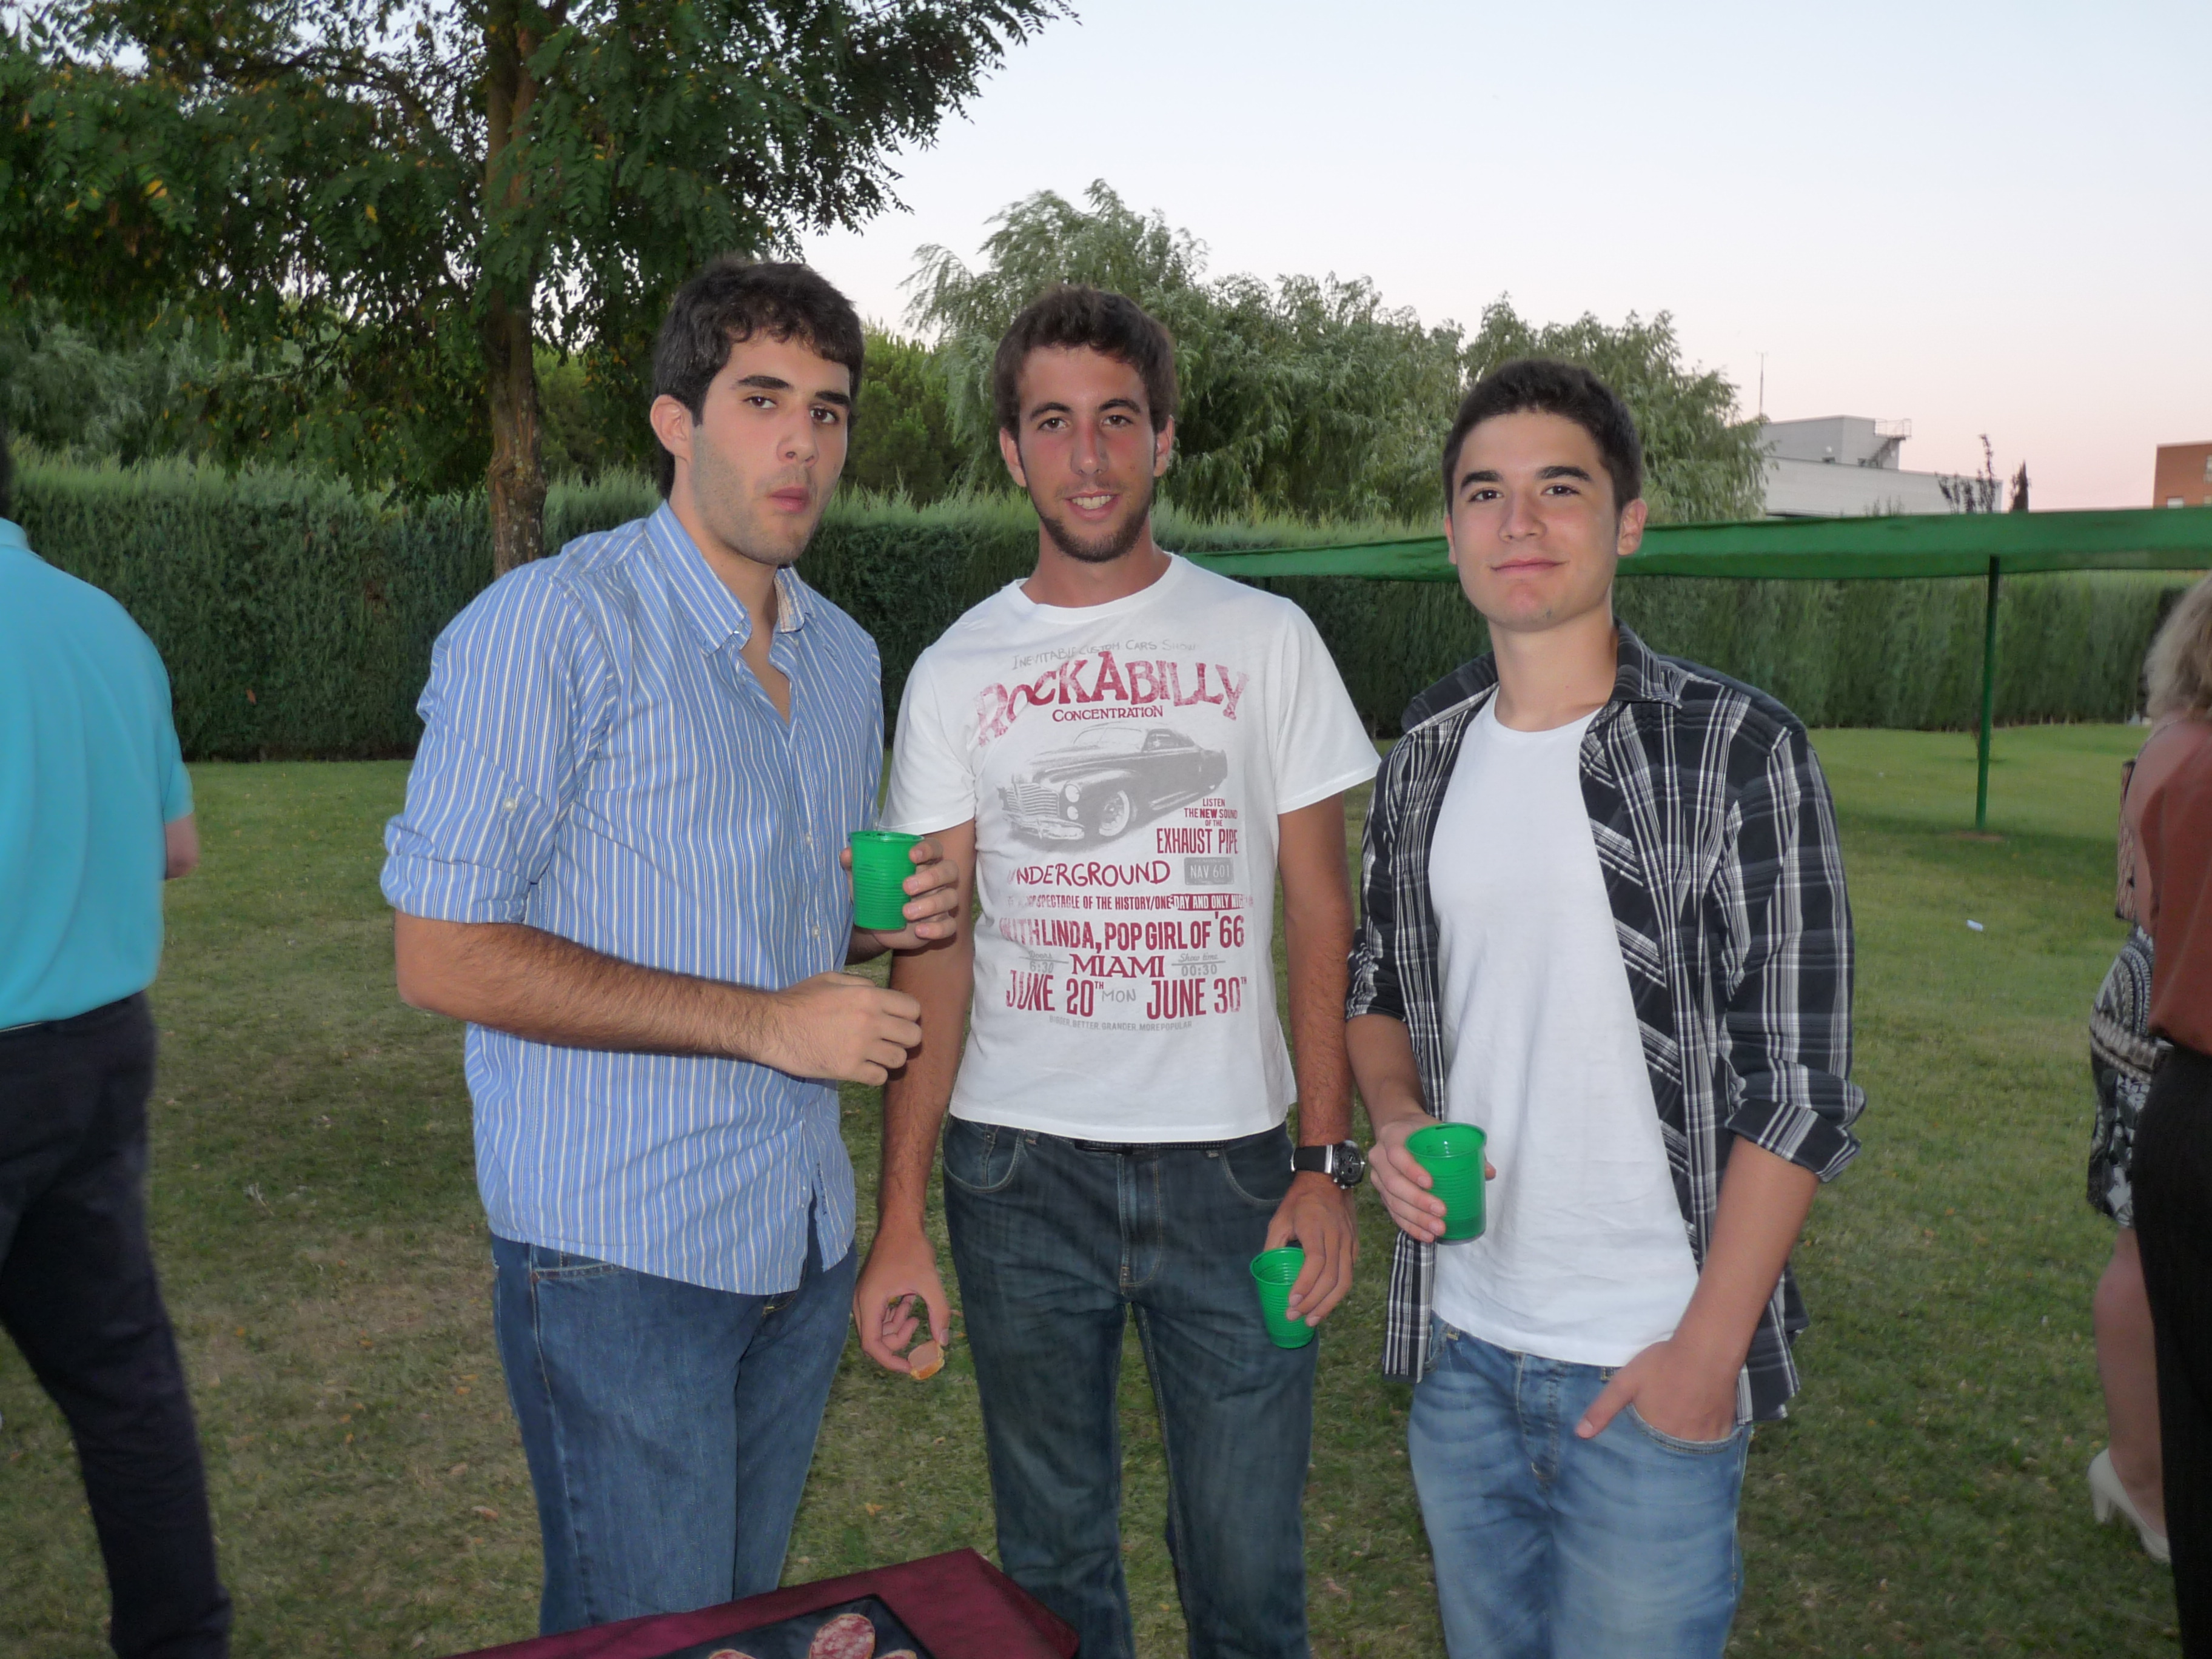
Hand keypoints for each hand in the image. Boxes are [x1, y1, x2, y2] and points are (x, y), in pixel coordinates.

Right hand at [751, 971, 921, 1084]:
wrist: (772, 1026)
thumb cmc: (798, 999)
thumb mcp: (831, 979)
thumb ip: (860, 984)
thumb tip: (880, 993)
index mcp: (868, 996)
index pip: (913, 1009)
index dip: (907, 1015)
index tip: (896, 1019)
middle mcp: (870, 1022)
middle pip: (913, 1036)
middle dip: (904, 1037)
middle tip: (890, 1039)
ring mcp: (860, 1048)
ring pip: (900, 1059)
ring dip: (890, 1057)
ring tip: (876, 1054)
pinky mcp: (848, 1070)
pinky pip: (880, 1078)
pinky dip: (875, 1074)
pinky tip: (863, 1067)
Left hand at [845, 836, 961, 950]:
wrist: (876, 925)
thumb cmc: (875, 893)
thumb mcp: (862, 879)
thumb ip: (854, 864)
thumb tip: (846, 853)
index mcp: (922, 862)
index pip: (935, 848)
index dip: (928, 849)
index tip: (911, 855)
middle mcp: (937, 880)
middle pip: (949, 870)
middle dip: (931, 877)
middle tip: (906, 887)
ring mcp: (942, 902)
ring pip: (950, 898)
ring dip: (930, 904)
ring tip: (905, 913)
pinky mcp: (940, 924)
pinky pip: (949, 926)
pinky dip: (937, 928)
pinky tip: (919, 930)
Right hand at [854, 1223, 951, 1372]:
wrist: (900, 1223)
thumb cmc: (913, 1249)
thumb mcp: (930, 1282)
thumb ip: (939, 1312)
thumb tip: (942, 1342)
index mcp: (869, 1301)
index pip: (872, 1345)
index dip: (890, 1360)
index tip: (910, 1366)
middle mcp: (860, 1302)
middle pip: (874, 1338)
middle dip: (897, 1340)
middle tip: (919, 1325)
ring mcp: (864, 1296)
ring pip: (877, 1328)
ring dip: (897, 1326)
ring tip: (915, 1307)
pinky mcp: (870, 1292)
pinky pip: (879, 1315)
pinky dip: (894, 1315)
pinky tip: (909, 1300)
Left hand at [1267, 1173, 1356, 1325]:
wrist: (1328, 1179)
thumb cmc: (1300, 1200)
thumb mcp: (1280, 1219)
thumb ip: (1273, 1246)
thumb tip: (1267, 1272)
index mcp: (1316, 1228)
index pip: (1315, 1262)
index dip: (1305, 1285)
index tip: (1292, 1302)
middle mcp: (1336, 1237)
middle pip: (1331, 1277)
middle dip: (1314, 1302)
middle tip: (1296, 1317)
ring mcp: (1349, 1242)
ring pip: (1345, 1280)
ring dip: (1328, 1304)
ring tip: (1312, 1319)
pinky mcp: (1355, 1246)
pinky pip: (1349, 1273)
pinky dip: (1338, 1292)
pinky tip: (1325, 1303)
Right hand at [1367, 1113, 1492, 1242]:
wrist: (1399, 1129)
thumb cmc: (1421, 1130)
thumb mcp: (1437, 1129)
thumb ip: (1462, 1147)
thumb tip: (1488, 1172)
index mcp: (1392, 1136)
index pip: (1396, 1154)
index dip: (1411, 1170)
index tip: (1431, 1183)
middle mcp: (1379, 1158)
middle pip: (1393, 1183)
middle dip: (1418, 1201)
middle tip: (1441, 1211)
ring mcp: (1378, 1177)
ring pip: (1392, 1201)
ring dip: (1416, 1218)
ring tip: (1437, 1229)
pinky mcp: (1382, 1193)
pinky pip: (1393, 1213)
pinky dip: (1410, 1226)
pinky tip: (1426, 1235)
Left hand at [1576, 1336, 1739, 1443]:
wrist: (1706, 1350)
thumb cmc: (1663, 1364)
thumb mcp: (1625, 1382)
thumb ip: (1602, 1409)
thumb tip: (1580, 1434)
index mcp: (1658, 1435)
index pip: (1648, 1455)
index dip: (1645, 1450)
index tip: (1643, 1442)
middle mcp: (1684, 1442)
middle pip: (1672, 1453)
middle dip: (1665, 1447)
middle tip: (1663, 1428)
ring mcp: (1707, 1437)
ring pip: (1694, 1449)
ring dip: (1686, 1443)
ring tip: (1680, 1427)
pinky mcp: (1725, 1427)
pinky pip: (1715, 1442)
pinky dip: (1707, 1438)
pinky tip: (1701, 1424)